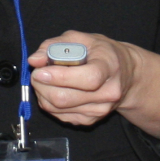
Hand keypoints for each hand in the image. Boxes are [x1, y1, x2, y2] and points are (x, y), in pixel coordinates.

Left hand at [28, 32, 159, 141]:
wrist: (125, 75)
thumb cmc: (101, 53)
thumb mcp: (80, 39)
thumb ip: (54, 46)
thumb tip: (34, 60)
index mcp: (109, 68)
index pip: (87, 78)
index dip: (59, 76)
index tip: (41, 71)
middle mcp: (108, 93)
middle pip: (65, 98)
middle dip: (42, 85)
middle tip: (36, 73)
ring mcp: (99, 110)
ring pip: (57, 108)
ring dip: (42, 93)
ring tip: (45, 80)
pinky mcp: (89, 120)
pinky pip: (58, 115)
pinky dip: (48, 102)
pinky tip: (53, 90)